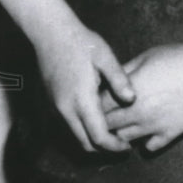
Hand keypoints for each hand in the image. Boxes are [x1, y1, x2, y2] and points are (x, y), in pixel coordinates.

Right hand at [35, 23, 132, 152]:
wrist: (50, 33)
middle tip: (123, 144)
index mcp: (81, 100)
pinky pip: (68, 127)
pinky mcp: (52, 103)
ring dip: (93, 141)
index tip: (128, 147)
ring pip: (75, 137)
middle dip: (104, 149)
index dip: (114, 146)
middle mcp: (65, 109)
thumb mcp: (105, 57)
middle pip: (85, 144)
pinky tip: (97, 121)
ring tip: (113, 134)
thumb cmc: (81, 42)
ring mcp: (56, 108)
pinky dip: (83, 131)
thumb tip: (133, 99)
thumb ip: (119, 79)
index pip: (98, 137)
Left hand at [102, 42, 182, 151]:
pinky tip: (148, 131)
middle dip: (103, 122)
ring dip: (121, 133)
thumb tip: (109, 82)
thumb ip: (124, 72)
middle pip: (106, 127)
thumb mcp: (145, 57)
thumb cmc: (177, 58)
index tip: (98, 100)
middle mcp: (136, 113)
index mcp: (127, 92)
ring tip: (126, 124)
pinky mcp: (170, 134)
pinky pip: (149, 147)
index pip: (97, 108)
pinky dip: (145, 142)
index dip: (94, 105)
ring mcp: (153, 126)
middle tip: (108, 114)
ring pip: (124, 140)